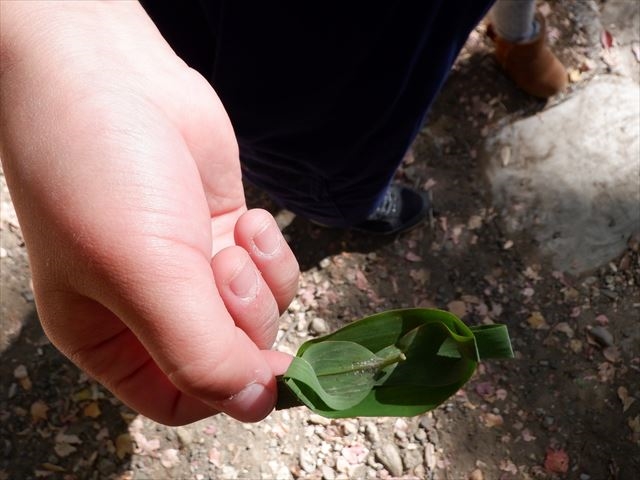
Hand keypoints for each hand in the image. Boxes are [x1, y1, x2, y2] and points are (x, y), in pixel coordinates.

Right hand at [0, 1, 298, 423]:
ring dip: (259, 282)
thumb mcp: (143, 275)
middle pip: (230, 356)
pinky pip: (269, 271)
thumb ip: (201, 353)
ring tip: (235, 236)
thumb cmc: (102, 176)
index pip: (182, 399)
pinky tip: (247, 218)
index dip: (225, 390)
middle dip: (242, 318)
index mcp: (109, 338)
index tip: (258, 363)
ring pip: (257, 314)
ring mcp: (190, 269)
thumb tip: (257, 403)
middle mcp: (150, 309)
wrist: (108, 74)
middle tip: (222, 267)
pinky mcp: (223, 231)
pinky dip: (269, 252)